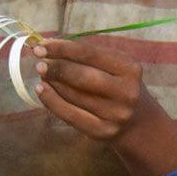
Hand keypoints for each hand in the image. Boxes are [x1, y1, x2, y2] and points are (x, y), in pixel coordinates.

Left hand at [33, 39, 159, 144]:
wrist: (138, 121)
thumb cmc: (119, 85)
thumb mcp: (115, 66)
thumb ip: (87, 56)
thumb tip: (48, 46)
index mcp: (130, 69)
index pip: (90, 54)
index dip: (63, 48)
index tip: (42, 45)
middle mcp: (126, 92)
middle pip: (81, 76)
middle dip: (56, 68)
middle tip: (38, 63)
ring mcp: (115, 114)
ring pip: (73, 95)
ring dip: (52, 83)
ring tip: (43, 75)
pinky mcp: (103, 131)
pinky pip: (70, 114)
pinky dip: (51, 101)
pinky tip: (41, 91)